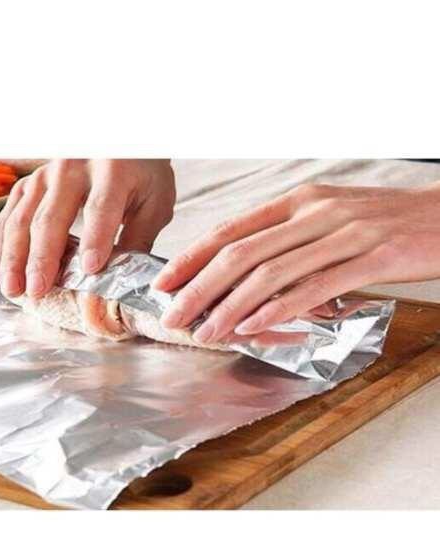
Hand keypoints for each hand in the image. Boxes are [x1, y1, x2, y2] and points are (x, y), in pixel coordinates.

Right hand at [0, 159, 174, 298]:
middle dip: (42, 257)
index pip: (100, 208)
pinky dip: (2, 246)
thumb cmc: (139, 175)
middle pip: (51, 217)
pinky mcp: (28, 184)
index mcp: (111, 171)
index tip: (90, 269)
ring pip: (22, 219)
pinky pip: (8, 216)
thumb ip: (139, 238)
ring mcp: (44, 176)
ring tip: (14, 289)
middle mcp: (71, 169)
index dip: (94, 239)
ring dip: (14, 257)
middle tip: (38, 289)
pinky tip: (3, 272)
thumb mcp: (154, 203)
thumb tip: (121, 277)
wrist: (119, 143)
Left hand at [152, 182, 439, 342]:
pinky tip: (251, 327)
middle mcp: (315, 212)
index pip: (231, 230)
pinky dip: (276, 309)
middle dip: (198, 288)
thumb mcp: (329, 217)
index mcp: (299, 200)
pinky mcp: (372, 257)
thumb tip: (241, 276)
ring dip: (230, 307)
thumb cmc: (385, 221)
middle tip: (173, 316)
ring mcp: (344, 233)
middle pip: (240, 253)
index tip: (165, 282)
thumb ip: (286, 239)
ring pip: (270, 273)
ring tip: (206, 331)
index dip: (192, 257)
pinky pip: (312, 287)